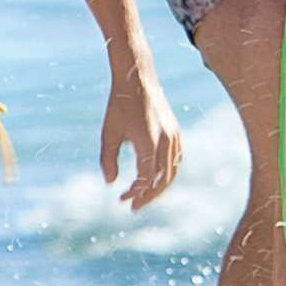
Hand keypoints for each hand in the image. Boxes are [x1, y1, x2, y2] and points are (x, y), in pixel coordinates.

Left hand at [101, 68, 182, 208]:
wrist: (137, 79)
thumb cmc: (120, 105)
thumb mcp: (109, 133)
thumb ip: (108, 160)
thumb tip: (110, 183)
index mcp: (148, 142)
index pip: (145, 179)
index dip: (135, 193)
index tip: (122, 199)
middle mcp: (165, 141)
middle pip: (163, 180)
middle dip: (148, 196)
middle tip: (134, 206)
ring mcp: (173, 136)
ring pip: (172, 172)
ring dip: (159, 187)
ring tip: (144, 196)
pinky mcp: (175, 132)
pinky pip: (177, 160)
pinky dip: (168, 173)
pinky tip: (156, 178)